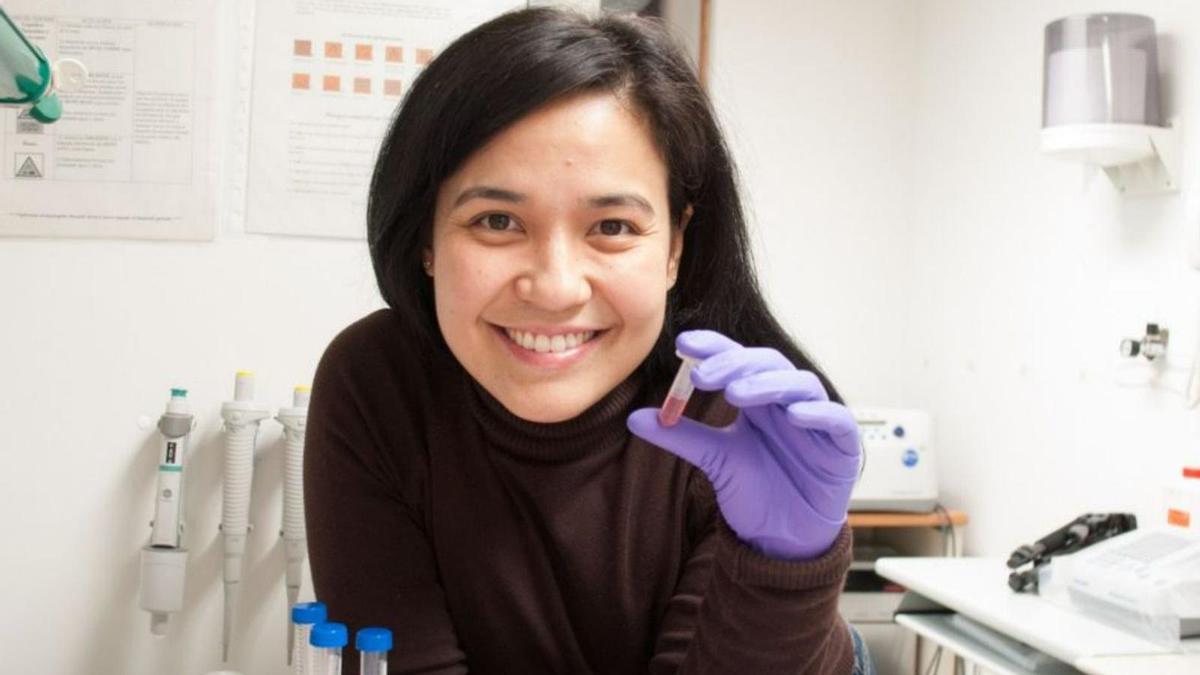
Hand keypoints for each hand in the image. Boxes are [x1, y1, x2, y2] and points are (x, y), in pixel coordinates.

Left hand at [628, 330, 860, 559]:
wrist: (783, 536)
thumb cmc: (755, 489)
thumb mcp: (714, 458)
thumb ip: (680, 436)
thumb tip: (635, 418)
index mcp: (758, 397)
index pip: (738, 359)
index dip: (715, 347)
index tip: (683, 344)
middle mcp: (787, 400)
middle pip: (767, 364)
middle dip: (735, 364)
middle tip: (703, 374)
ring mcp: (816, 419)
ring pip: (800, 384)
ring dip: (769, 384)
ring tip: (737, 393)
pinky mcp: (842, 444)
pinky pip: (836, 419)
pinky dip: (818, 412)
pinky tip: (796, 414)